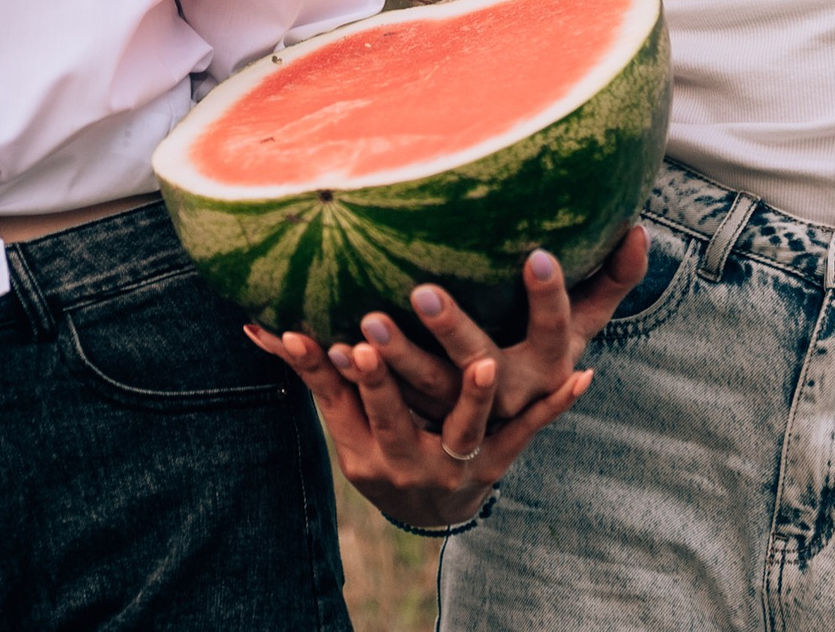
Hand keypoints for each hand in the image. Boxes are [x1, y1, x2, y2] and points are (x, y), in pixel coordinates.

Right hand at [247, 324, 591, 530]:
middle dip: (383, 379)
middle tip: (372, 334)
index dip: (328, 373)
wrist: (436, 510)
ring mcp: (454, 463)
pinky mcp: (499, 462)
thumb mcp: (344, 421)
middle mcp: (405, 459)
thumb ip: (311, 372)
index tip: (315, 335)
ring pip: (462, 428)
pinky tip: (580, 375)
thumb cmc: (383, 446)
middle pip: (393, 416)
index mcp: (362, 446)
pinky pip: (528, 433)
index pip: (339, 405)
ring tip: (485, 361)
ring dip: (472, 396)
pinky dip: (554, 406)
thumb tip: (254, 325)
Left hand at [345, 226, 648, 427]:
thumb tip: (641, 230)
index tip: (536, 254)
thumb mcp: (578, 329)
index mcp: (546, 368)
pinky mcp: (411, 428)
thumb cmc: (537, 360)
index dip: (548, 297)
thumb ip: (610, 281)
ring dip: (393, 361)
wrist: (480, 455)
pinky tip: (318, 348)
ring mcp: (454, 420)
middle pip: (479, 367)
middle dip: (452, 331)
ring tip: (365, 324)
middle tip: (422, 291)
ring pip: (424, 391)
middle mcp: (502, 397)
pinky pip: (375, 405)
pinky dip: (342, 378)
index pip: (555, 330)